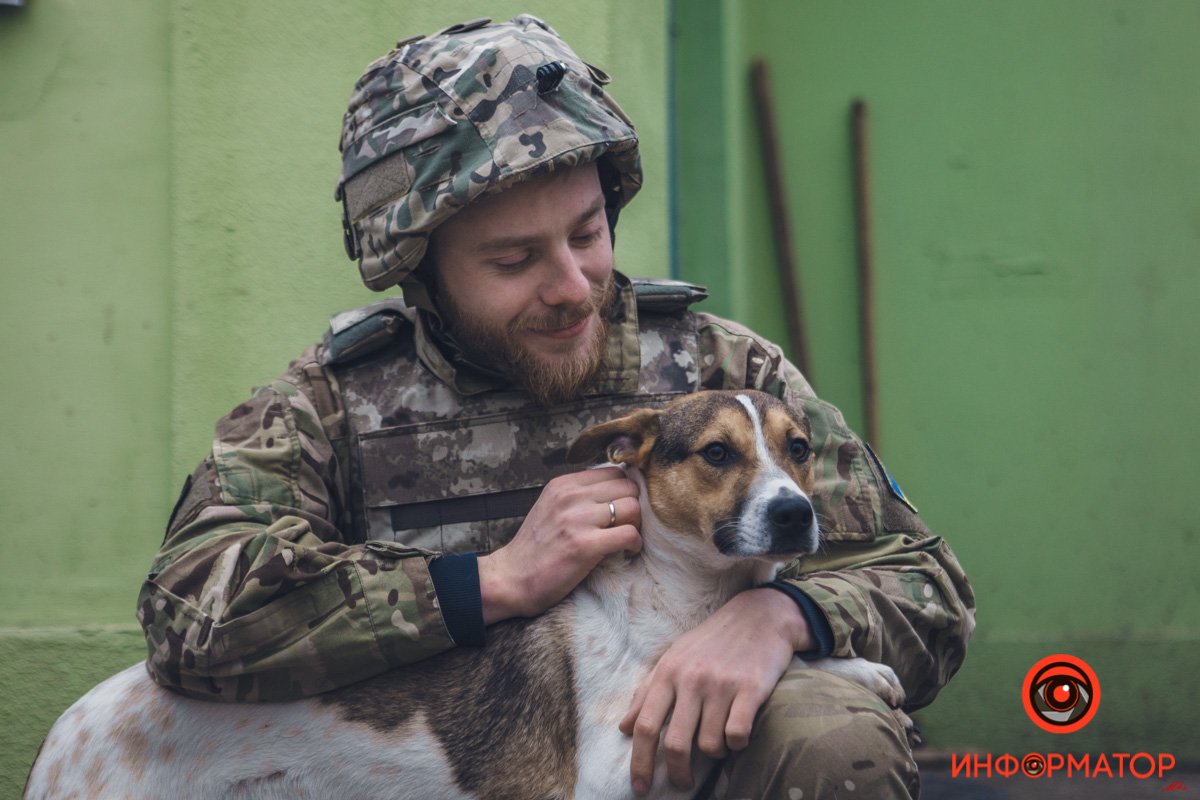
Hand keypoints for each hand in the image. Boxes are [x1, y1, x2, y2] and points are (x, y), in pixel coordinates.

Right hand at [478, 467, 640, 623]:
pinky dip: (634, 544)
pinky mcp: (585, 545)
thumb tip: (615, 490)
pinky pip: (629, 534)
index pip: (614, 472)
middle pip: (627, 486)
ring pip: (632, 507)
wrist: (511, 578)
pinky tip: (626, 551)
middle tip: (627, 525)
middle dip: (634, 506)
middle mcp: (570, 496)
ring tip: (626, 539)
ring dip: (636, 525)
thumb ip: (578, 495)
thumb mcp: (551, 507)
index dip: (624, 491)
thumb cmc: (535, 548)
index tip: (622, 509)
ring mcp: (577, 519)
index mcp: (563, 484)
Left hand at [619, 588, 812, 794]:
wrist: (759, 616)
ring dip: (714, 754)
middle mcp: (692, 679)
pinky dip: (737, 744)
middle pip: (675, 743)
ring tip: (719, 744)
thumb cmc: (711, 641)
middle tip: (683, 784)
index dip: (640, 763)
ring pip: (710, 744)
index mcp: (668, 672)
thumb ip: (647, 693)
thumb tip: (623, 728)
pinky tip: (738, 735)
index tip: (640, 788)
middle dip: (678, 773)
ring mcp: (722, 684)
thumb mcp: (673, 659)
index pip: (647, 726)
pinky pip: (737, 735)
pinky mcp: (751, 688)